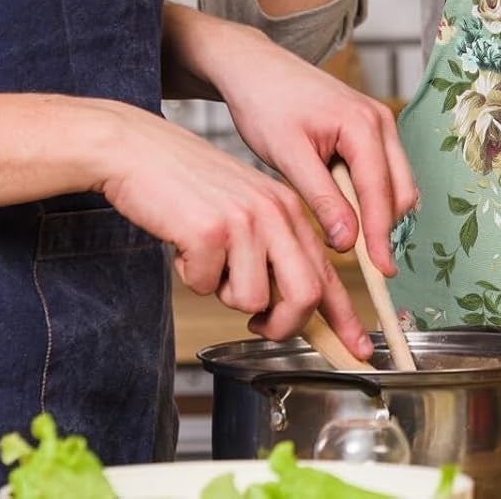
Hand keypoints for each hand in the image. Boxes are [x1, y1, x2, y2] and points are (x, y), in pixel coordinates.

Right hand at [97, 104, 373, 355]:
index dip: (345, 319)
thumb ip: (273, 250)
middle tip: (259, 327)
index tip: (359, 351)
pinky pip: (205, 286)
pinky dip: (190, 275)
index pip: (328, 273)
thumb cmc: (189, 185)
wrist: (141, 149)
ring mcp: (245, 221)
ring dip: (222, 290)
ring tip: (206, 255)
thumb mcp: (245, 209)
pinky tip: (183, 242)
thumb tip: (290, 309)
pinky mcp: (211, 231)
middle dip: (283, 327)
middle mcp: (275, 212)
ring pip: (252, 300)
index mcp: (289, 209)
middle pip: (305, 296)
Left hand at [216, 33, 417, 279]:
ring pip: (395, 184)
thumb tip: (349, 242)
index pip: (380, 192)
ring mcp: (379, 122)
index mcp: (363, 124)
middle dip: (384, 229)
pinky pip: (383, 172)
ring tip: (341, 236)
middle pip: (400, 191)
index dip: (381, 237)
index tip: (381, 274)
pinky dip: (369, 197)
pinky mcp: (370, 129)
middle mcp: (381, 120)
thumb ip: (321, 198)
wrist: (255, 69)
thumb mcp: (288, 155)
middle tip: (359, 264)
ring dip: (377, 214)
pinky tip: (342, 211)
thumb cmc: (266, 104)